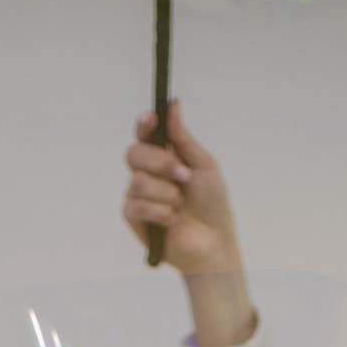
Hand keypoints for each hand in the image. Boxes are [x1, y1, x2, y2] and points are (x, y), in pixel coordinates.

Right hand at [122, 104, 256, 343]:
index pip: (144, 134)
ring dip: (167, 193)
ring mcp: (138, 196)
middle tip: (183, 175)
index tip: (151, 118)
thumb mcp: (203, 165)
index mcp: (162, 157)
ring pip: (138, 181)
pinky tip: (172, 220)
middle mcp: (146, 173)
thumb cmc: (211, 204)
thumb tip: (173, 105)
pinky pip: (137, 206)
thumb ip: (183, 138)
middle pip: (134, 154)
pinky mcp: (134, 219)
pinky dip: (160, 212)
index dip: (143, 124)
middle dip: (161, 162)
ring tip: (181, 204)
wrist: (213, 242)